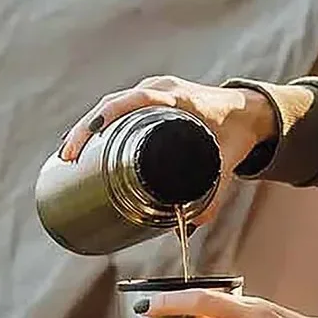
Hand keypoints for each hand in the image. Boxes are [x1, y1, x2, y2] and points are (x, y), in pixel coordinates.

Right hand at [58, 76, 277, 224]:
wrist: (250, 110)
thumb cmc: (239, 132)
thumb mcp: (229, 162)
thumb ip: (216, 195)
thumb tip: (193, 227)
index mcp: (178, 97)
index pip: (134, 100)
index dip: (108, 115)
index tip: (88, 134)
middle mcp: (161, 90)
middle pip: (113, 103)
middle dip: (85, 129)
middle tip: (67, 157)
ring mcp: (153, 92)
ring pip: (110, 104)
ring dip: (86, 126)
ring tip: (67, 154)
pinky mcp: (149, 100)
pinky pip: (117, 106)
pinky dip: (97, 121)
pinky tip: (79, 140)